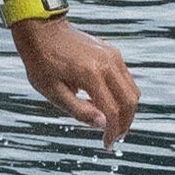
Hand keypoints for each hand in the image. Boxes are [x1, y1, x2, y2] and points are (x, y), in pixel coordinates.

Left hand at [11, 13, 134, 140]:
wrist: (42, 30)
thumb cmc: (42, 62)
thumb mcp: (52, 91)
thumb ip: (79, 110)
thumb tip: (103, 125)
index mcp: (91, 74)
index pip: (112, 110)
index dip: (112, 131)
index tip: (107, 144)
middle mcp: (107, 63)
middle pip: (129, 101)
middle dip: (125, 123)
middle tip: (114, 137)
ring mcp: (113, 56)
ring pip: (132, 90)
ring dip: (127, 110)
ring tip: (113, 124)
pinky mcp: (113, 52)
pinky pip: (127, 79)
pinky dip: (123, 95)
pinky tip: (108, 104)